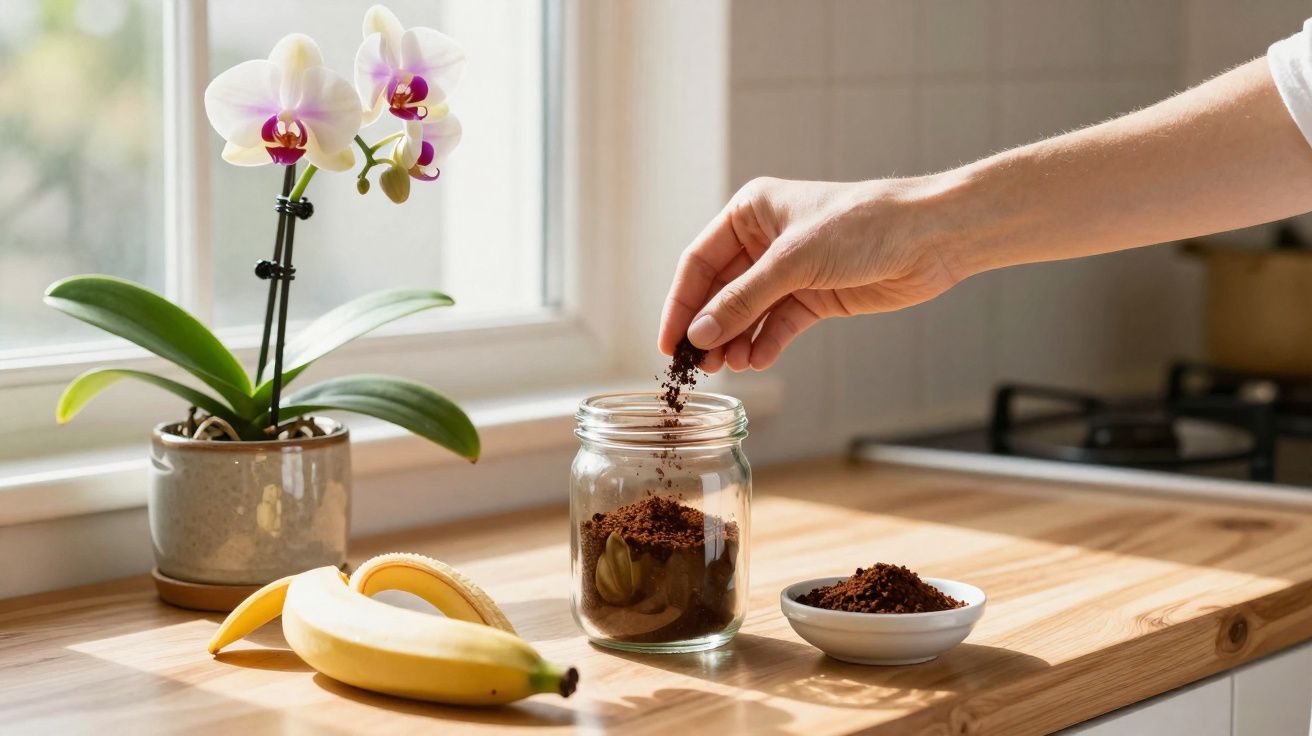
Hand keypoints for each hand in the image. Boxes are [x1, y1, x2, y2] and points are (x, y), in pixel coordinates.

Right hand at [658, 176, 958, 371]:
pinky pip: (778, 325)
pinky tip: (757, 361)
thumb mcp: (794, 261)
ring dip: (735, 341)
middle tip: (696, 366)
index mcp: (751, 212)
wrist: (929, 238)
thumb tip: (699, 333)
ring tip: (727, 367)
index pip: (699, 262)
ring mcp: (790, 271)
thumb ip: (744, 300)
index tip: (668, 342)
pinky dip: (765, 344)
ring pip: (748, 313)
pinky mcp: (815, 296)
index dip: (681, 303)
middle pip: (720, 292)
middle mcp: (765, 240)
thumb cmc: (863, 226)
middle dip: (709, 328)